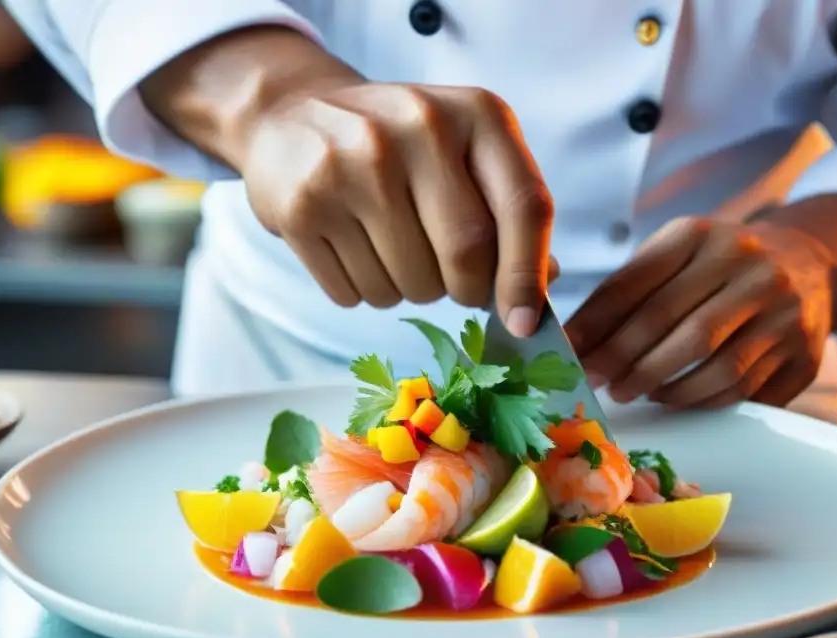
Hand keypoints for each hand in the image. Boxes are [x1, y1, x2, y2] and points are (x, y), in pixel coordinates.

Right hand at [242, 81, 553, 335]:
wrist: (290, 116)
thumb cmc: (396, 144)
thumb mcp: (464, 151)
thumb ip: (508, 210)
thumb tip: (545, 282)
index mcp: (475, 114)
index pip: (523, 207)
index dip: (527, 276)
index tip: (523, 324)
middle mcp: (418, 129)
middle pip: (465, 256)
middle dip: (464, 290)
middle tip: (449, 280)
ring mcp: (354, 165)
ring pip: (407, 286)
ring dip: (406, 290)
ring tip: (386, 245)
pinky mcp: (304, 206)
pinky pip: (354, 294)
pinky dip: (360, 291)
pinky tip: (349, 246)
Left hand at [565, 217, 835, 408]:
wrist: (809, 266)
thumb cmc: (718, 266)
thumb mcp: (674, 255)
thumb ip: (627, 290)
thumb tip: (575, 339)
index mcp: (704, 236)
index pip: (641, 283)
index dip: (600, 323)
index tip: (571, 351)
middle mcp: (751, 267)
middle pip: (679, 326)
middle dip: (628, 360)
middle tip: (598, 381)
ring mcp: (784, 310)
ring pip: (714, 364)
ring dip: (663, 386)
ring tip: (630, 392)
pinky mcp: (802, 353)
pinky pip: (742, 388)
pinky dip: (698, 400)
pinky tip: (671, 398)